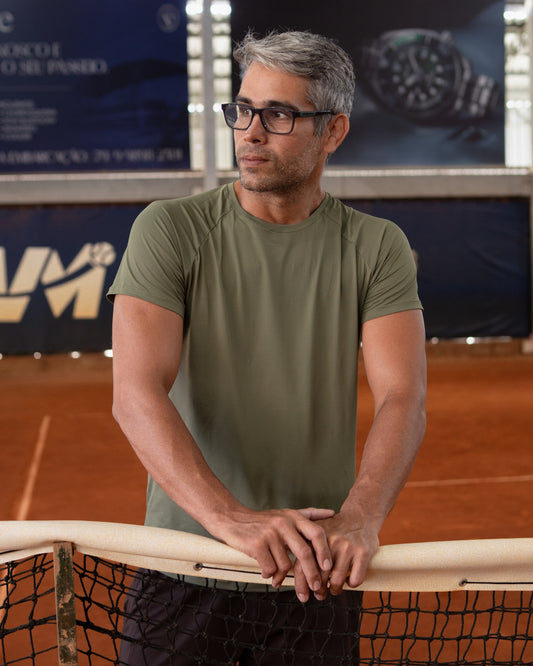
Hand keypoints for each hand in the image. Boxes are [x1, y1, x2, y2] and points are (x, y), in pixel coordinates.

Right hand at [213, 506, 333, 591]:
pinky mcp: (256, 544)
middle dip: (312, 574)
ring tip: (276, 574)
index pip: (316, 533)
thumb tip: (332, 513)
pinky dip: (269, 574)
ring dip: (282, 575)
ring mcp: (269, 534)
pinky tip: (265, 571)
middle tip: (316, 588)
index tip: (328, 567)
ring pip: (285, 565)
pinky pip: (270, 569)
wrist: (232, 519)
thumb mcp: (286, 513)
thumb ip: (309, 514)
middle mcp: (283, 523)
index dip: (324, 551)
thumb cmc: (262, 520)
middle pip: (304, 553)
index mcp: (293, 517)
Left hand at [293, 509, 378, 600]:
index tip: (303, 597)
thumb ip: (305, 550)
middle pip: (320, 576)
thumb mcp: (316, 534)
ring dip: (335, 589)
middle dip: (319, 590)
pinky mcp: (363, 552)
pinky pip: (355, 580)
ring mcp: (347, 547)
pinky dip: (352, 584)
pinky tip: (350, 580)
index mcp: (315, 538)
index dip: (302, 584)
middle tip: (320, 595)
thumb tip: (291, 576)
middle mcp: (330, 542)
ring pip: (337, 581)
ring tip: (335, 589)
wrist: (360, 516)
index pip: (302, 565)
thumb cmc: (336, 530)